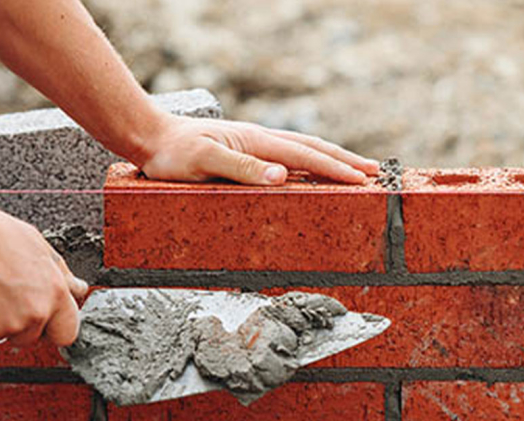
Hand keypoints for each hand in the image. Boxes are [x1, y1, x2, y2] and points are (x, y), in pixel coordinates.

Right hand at [0, 208, 87, 346]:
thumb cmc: (0, 235)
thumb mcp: (42, 249)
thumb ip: (64, 276)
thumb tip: (78, 289)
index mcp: (56, 294)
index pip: (67, 334)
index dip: (57, 326)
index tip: (51, 318)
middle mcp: (35, 314)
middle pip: (35, 337)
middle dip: (29, 322)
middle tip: (17, 297)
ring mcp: (6, 324)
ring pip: (10, 334)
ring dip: (6, 321)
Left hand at [140, 114, 379, 185]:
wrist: (150, 138)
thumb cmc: (173, 154)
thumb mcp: (203, 161)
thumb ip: (242, 168)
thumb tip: (281, 175)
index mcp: (257, 141)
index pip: (305, 156)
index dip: (336, 168)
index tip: (362, 179)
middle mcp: (261, 140)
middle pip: (313, 148)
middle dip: (345, 161)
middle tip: (373, 172)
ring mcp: (256, 144)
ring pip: (304, 150)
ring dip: (332, 159)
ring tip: (355, 169)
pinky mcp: (249, 151)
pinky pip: (289, 156)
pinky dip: (311, 162)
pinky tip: (314, 170)